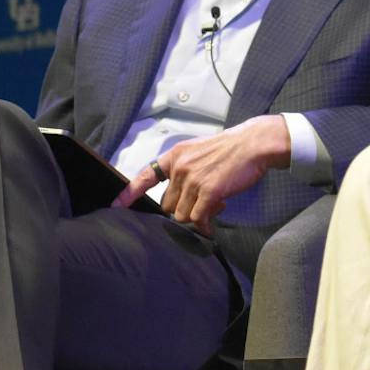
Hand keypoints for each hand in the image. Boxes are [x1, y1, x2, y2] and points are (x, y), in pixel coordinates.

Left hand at [114, 114, 291, 234]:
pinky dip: (205, 226)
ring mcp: (193, 179)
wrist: (254, 144)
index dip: (129, 193)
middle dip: (183, 208)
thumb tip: (183, 197)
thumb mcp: (201, 151)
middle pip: (168, 204)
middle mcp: (180, 167)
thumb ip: (187, 170)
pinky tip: (212, 226)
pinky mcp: (208, 191)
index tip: (115, 206)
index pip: (146, 175)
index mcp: (176, 155)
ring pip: (182, 214)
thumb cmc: (232, 149)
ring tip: (216, 206)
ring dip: (197, 216)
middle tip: (205, 203)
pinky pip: (198, 218)